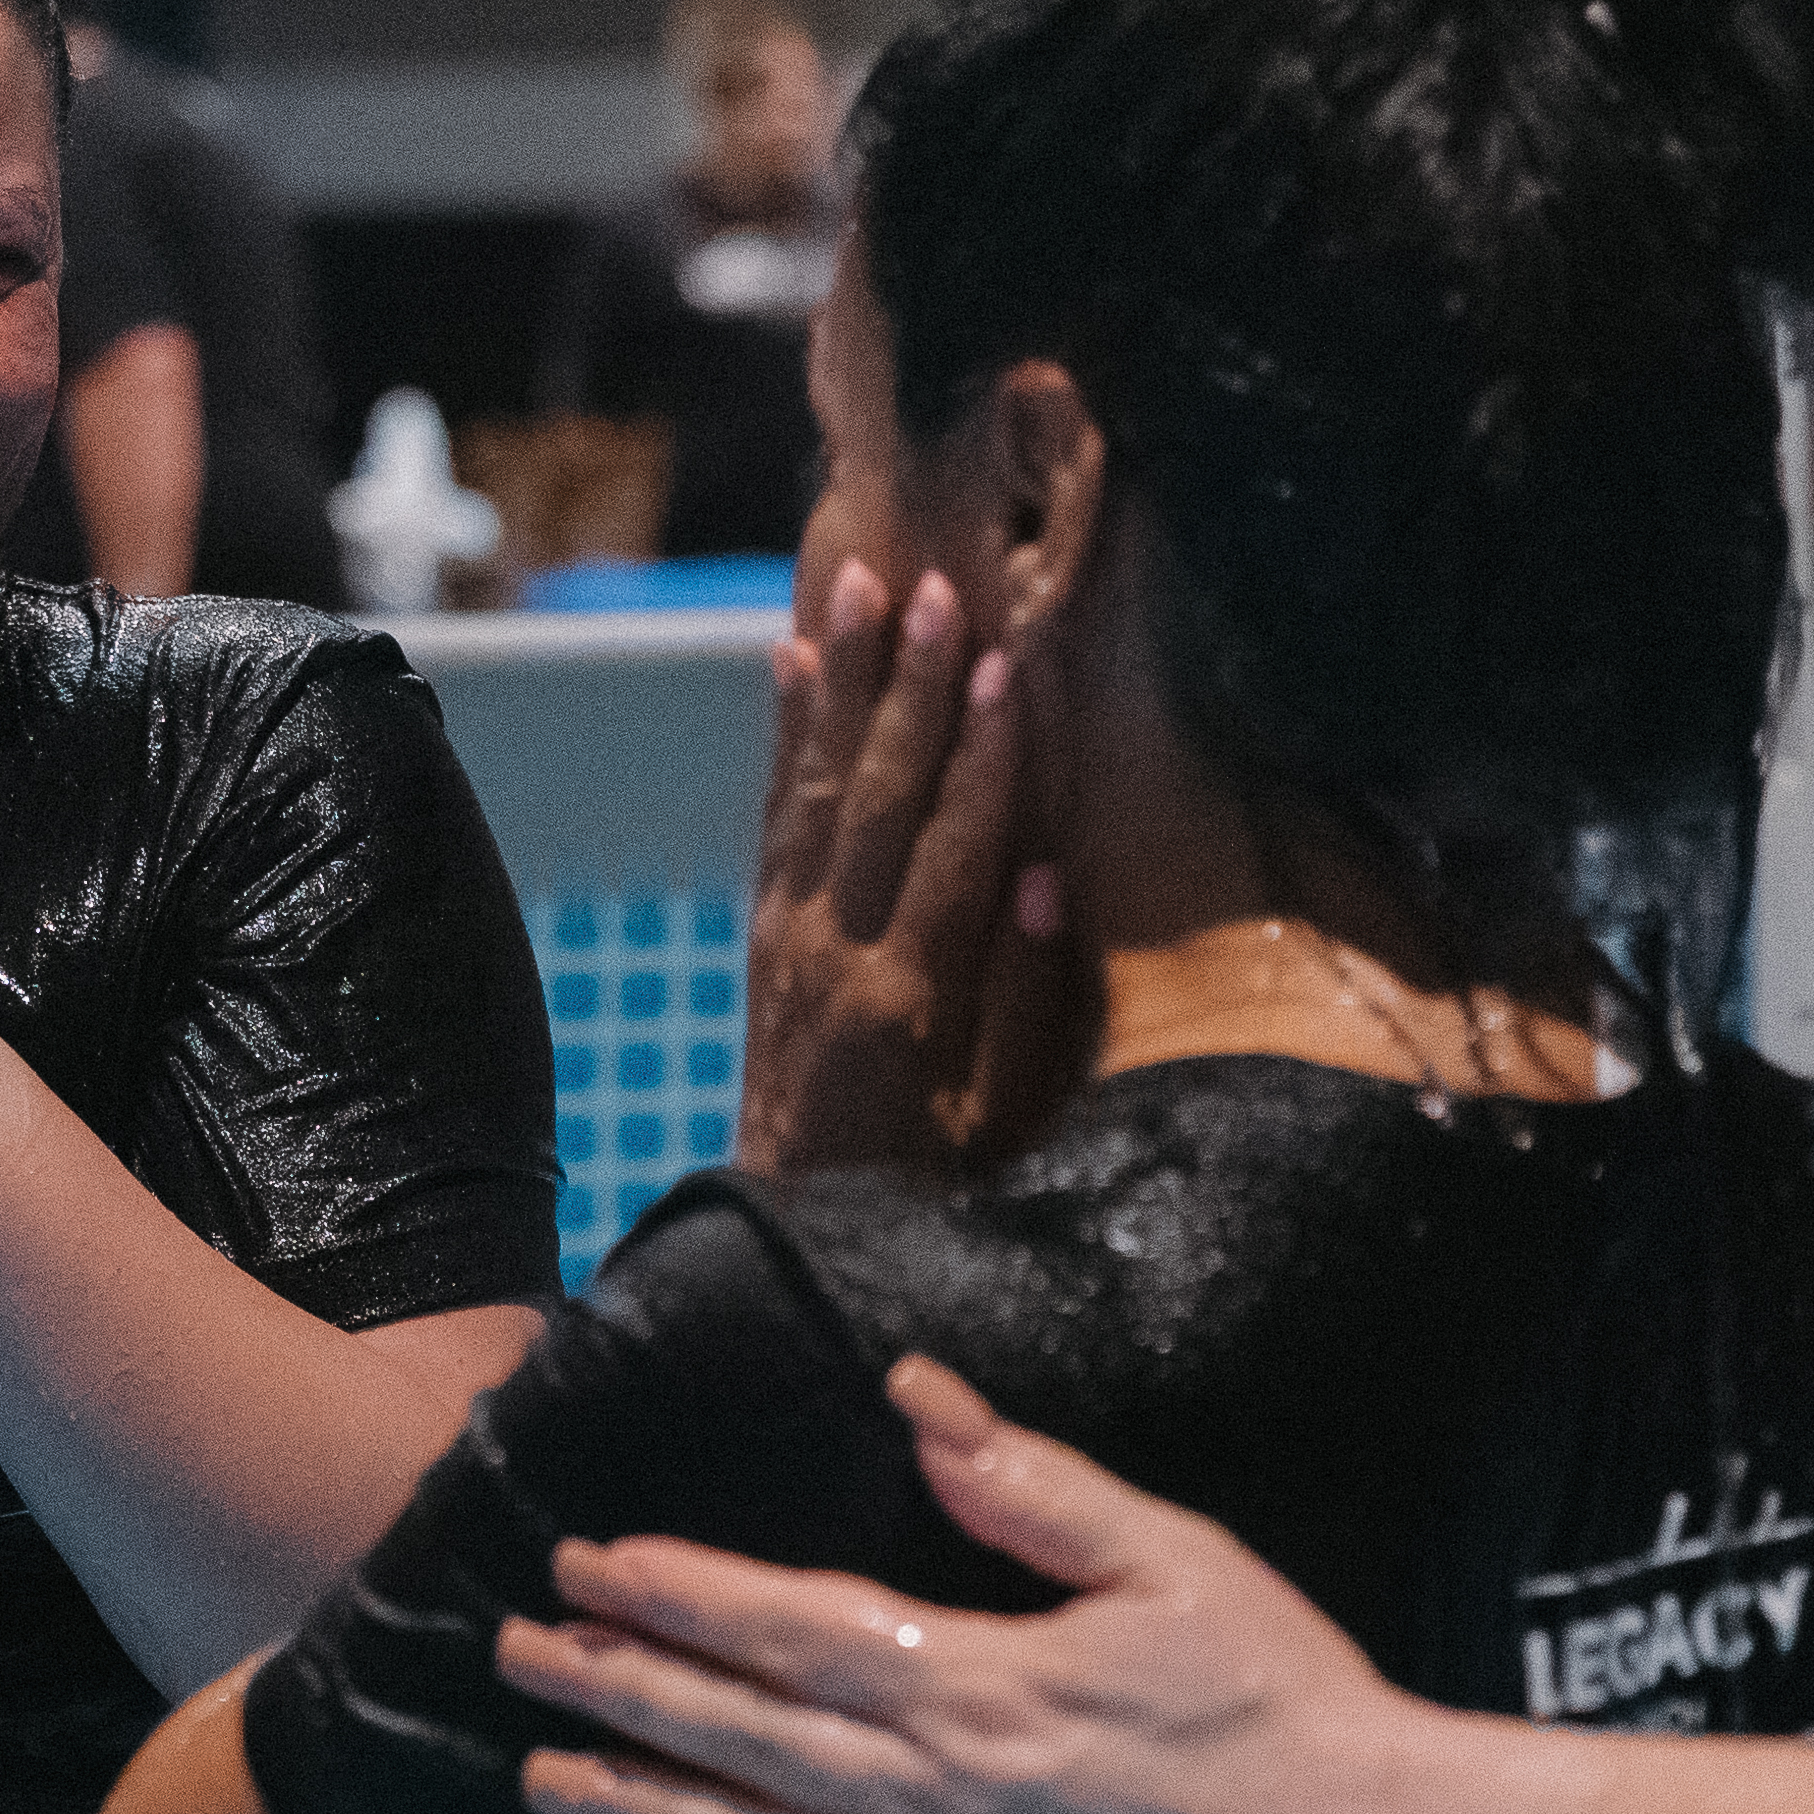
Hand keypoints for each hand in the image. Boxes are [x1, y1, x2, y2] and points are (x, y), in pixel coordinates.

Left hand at [482, 1354, 1415, 1813]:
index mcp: (973, 1685)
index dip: (677, 1592)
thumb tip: (915, 1392)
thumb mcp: (1171, 1559)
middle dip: (620, 1688)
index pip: (786, 1629)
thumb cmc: (1286, 1698)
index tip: (587, 1559)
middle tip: (514, 1654)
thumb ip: (1030, 1486)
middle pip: (744, 1735)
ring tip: (547, 1788)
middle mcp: (937, 1798)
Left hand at [734, 559, 1074, 1173]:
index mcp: (907, 996)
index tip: (1005, 667)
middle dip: (907, 689)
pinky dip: (785, 734)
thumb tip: (1048, 878)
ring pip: (817, 787)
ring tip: (856, 586)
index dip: (982, 756)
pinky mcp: (765, 929)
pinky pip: (777, 814)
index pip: (953, 850)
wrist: (800, 1227)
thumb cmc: (933, 1181)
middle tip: (930, 589)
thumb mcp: (1000, 1118)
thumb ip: (1027, 1003)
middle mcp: (833, 949)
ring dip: (840, 680)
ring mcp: (787, 934)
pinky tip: (786, 661)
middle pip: (877, 797)